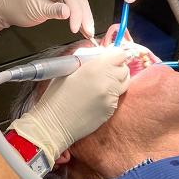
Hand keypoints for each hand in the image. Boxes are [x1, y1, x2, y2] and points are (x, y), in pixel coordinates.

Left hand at [0, 0, 93, 40]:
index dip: (76, 12)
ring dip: (84, 17)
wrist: (7, 9)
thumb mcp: (34, 9)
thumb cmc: (16, 6)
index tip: (75, 27)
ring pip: (78, 3)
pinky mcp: (59, 2)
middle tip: (88, 31)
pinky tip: (83, 27)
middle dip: (84, 16)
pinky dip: (79, 18)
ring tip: (88, 32)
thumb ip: (52, 10)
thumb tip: (67, 12)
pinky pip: (73, 8)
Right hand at [10, 49, 129, 161]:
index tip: (110, 57)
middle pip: (124, 69)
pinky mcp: (111, 110)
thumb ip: (87, 61)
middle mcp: (107, 82)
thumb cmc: (56, 95)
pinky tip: (97, 97)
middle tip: (105, 70)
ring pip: (124, 84)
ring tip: (101, 83)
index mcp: (95, 68)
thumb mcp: (68, 70)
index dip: (115, 55)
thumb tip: (101, 56)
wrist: (54, 123)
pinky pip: (117, 97)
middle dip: (117, 67)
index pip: (120, 55)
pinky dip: (111, 94)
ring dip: (116, 81)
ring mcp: (111, 97)